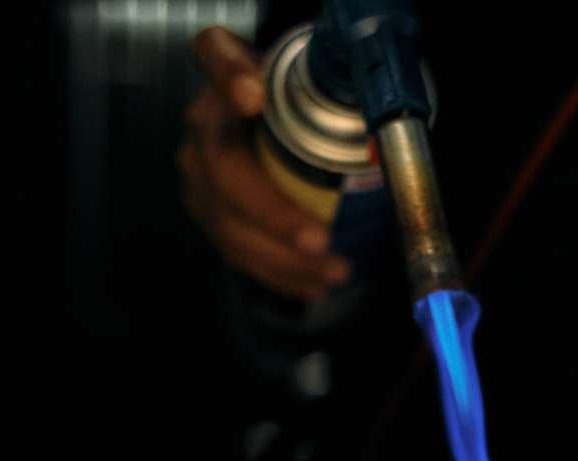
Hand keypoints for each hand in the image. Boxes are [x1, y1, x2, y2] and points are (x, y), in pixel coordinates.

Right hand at [178, 26, 350, 301]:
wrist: (265, 122)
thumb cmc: (297, 101)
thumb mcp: (314, 79)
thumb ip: (333, 80)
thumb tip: (378, 113)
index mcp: (225, 70)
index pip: (217, 58)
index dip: (230, 78)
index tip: (253, 96)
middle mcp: (203, 122)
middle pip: (224, 170)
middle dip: (274, 214)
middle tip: (319, 241)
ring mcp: (199, 173)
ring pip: (230, 224)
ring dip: (284, 259)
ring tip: (333, 272)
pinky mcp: (208, 214)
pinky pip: (239, 252)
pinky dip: (279, 274)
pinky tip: (313, 285)